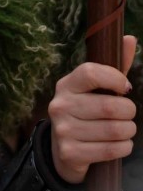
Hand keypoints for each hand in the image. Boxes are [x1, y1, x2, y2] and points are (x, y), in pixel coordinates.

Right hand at [48, 34, 137, 185]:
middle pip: (110, 107)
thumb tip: (130, 39)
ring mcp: (63, 130)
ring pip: (114, 130)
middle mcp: (60, 105)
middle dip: (129, 112)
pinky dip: (124, 147)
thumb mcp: (96, 90)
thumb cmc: (87, 113)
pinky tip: (120, 144)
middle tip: (128, 114)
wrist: (64, 151)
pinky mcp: (70, 152)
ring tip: (125, 130)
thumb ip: (115, 67)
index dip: (114, 78)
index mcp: (66, 84)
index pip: (91, 73)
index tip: (125, 87)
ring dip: (129, 131)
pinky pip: (111, 150)